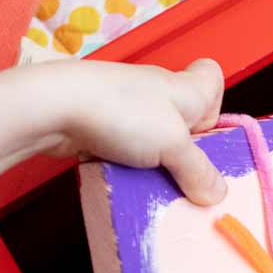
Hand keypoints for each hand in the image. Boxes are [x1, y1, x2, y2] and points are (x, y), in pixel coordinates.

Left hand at [16, 56, 227, 204]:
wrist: (55, 107)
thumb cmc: (123, 114)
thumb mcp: (173, 146)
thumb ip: (198, 172)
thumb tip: (217, 194)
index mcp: (184, 87)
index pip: (211, 78)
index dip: (215, 104)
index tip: (207, 133)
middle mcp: (157, 92)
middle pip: (183, 118)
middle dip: (185, 148)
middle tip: (182, 173)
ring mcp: (126, 107)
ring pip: (153, 137)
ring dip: (155, 161)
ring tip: (150, 181)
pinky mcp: (101, 122)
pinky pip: (126, 147)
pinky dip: (127, 163)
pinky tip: (122, 176)